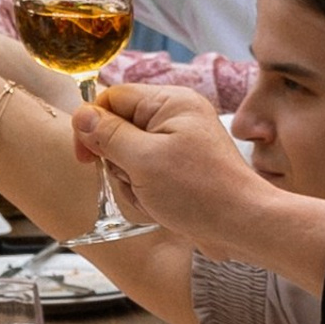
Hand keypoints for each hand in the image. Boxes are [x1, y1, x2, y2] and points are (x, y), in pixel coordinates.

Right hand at [69, 81, 256, 242]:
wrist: (243, 225)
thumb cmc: (199, 192)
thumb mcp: (143, 160)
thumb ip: (108, 134)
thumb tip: (81, 114)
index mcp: (170, 102)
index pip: (112, 98)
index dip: (92, 125)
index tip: (86, 157)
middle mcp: (176, 115)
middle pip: (119, 127)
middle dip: (116, 159)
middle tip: (134, 179)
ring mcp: (180, 141)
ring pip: (129, 153)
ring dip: (130, 179)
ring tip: (150, 196)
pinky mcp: (182, 164)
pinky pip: (146, 170)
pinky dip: (144, 189)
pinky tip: (158, 203)